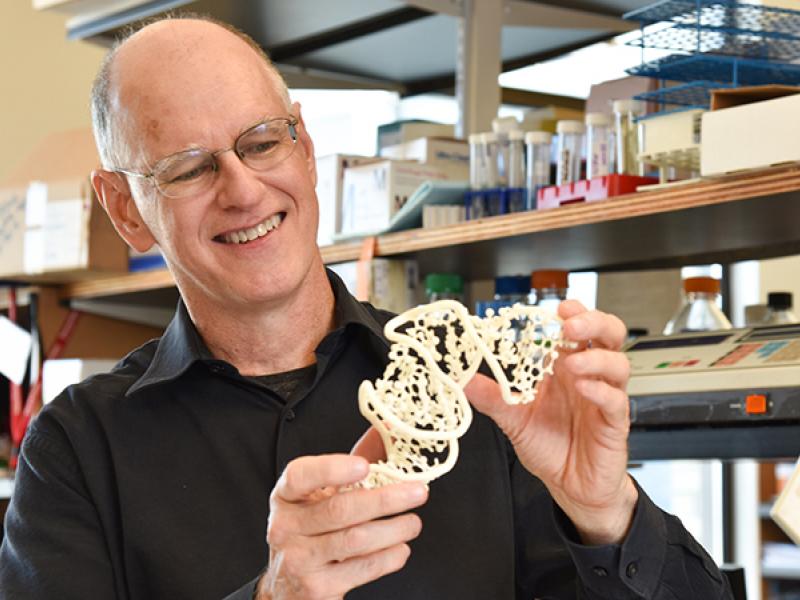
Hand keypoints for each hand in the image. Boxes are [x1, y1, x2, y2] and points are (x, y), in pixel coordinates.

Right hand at [255, 450, 427, 599]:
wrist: (288, 585)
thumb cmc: (313, 529)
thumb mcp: (324, 494)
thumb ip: (356, 461)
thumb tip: (389, 428)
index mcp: (286, 496)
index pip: (301, 476)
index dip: (332, 469)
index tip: (365, 465)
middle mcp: (286, 527)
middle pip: (339, 509)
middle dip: (385, 499)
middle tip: (418, 492)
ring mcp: (298, 560)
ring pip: (354, 540)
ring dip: (393, 529)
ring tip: (413, 523)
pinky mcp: (315, 588)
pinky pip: (360, 569)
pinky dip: (387, 558)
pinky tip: (401, 548)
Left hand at [466, 300, 636, 544]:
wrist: (571, 487)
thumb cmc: (550, 447)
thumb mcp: (513, 420)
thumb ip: (492, 399)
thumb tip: (464, 381)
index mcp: (565, 369)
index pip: (578, 330)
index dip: (574, 313)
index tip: (558, 308)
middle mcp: (588, 378)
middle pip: (608, 335)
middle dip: (593, 323)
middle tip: (571, 325)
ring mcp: (604, 399)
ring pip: (618, 364)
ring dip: (596, 358)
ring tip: (572, 364)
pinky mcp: (614, 424)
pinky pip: (616, 401)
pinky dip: (601, 392)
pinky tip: (586, 389)